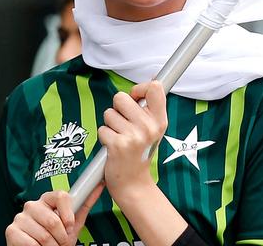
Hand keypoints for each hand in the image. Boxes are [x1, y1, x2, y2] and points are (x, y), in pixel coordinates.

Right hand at [4, 183, 102, 245]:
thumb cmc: (56, 238)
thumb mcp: (73, 222)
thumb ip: (85, 203)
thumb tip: (101, 184)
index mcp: (47, 199)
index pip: (61, 196)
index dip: (68, 214)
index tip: (70, 227)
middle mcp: (32, 205)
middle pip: (53, 220)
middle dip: (61, 237)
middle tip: (61, 243)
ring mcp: (20, 217)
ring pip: (44, 235)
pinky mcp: (11, 231)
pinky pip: (31, 243)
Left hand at [99, 80, 167, 201]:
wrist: (133, 183)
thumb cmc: (140, 152)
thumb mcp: (154, 129)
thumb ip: (150, 107)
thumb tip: (151, 80)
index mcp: (160, 120)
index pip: (154, 88)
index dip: (139, 88)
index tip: (136, 98)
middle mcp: (149, 127)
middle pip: (121, 97)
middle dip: (118, 109)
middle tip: (124, 125)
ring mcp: (134, 136)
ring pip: (109, 113)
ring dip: (110, 125)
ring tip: (120, 137)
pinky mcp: (117, 145)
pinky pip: (102, 129)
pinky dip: (104, 137)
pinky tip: (113, 147)